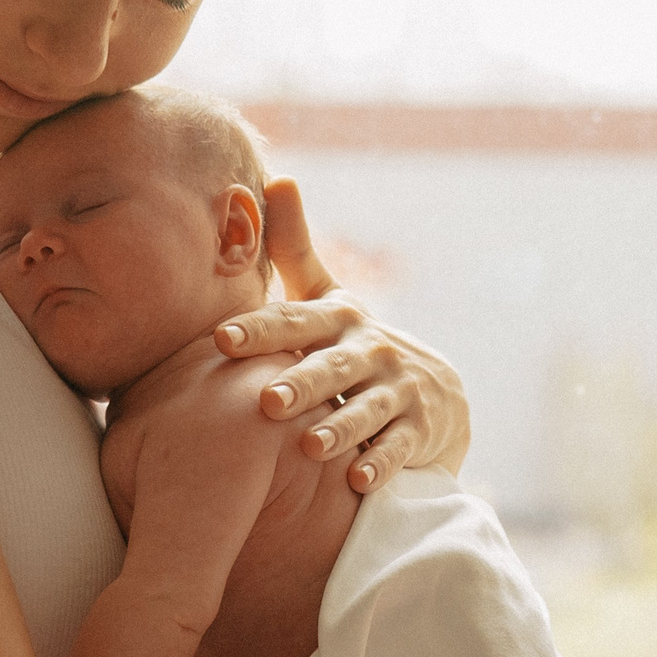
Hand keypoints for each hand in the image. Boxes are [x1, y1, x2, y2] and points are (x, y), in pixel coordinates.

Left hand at [211, 176, 471, 490]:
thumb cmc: (355, 342)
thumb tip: (275, 177)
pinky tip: (358, 480)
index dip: (259, 330)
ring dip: (340, 427)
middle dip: (301, 384)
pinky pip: (398, 448)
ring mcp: (397, 390)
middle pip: (331, 368)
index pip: (294, 322)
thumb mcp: (329, 296)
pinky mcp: (418, 429)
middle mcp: (369, 351)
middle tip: (264, 401)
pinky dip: (382, 464)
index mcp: (338, 319)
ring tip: (310, 446)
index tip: (220, 340)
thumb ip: (294, 247)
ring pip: (367, 411)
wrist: (436, 393)